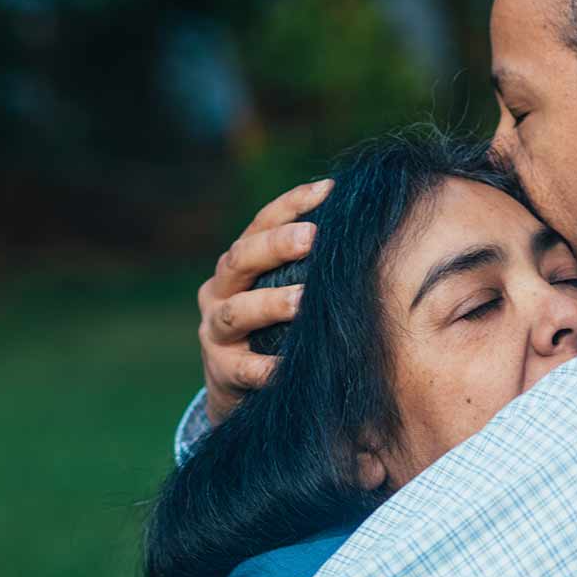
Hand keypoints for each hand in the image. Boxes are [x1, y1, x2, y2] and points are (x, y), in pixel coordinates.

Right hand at [196, 179, 332, 425]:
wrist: (233, 386)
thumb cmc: (271, 327)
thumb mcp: (279, 290)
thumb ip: (305, 264)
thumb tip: (361, 223)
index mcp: (237, 264)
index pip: (260, 224)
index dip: (291, 204)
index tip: (329, 191)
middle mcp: (220, 291)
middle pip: (241, 259)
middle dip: (276, 246)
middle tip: (313, 238)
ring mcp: (215, 331)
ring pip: (237, 311)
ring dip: (271, 303)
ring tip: (303, 300)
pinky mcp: (221, 371)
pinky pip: (243, 369)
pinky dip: (265, 367)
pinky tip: (288, 365)